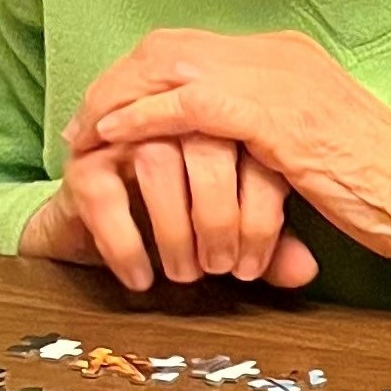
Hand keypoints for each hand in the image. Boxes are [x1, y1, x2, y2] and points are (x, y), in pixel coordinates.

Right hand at [20, 139, 319, 291]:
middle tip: (223, 267)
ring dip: (174, 229)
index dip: (261, 209)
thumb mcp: (238, 228)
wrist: (109, 225)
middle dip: (219, 217)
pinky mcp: (85, 160)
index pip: (255, 146)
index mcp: (226, 114)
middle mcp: (177, 112)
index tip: (255, 262)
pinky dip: (126, 243)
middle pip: (208, 148)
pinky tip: (142, 278)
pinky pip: (105, 196)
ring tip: (187, 275)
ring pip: (157, 163)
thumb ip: (271, 241)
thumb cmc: (186, 218)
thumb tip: (305, 270)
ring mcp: (127, 131)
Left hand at [68, 29, 390, 297]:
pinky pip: (192, 106)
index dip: (138, 78)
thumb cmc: (382, 191)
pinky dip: (145, 120)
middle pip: (171, 48)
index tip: (103, 114)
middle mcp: (281, 56)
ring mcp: (281, 80)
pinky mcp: (280, 117)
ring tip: (84, 137)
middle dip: (116, 83)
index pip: (192, 50)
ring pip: (170, 67)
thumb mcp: (316, 150)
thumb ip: (268, 137)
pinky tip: (116, 142)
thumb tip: (224, 156)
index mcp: (290, 58)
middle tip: (79, 125)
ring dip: (117, 100)